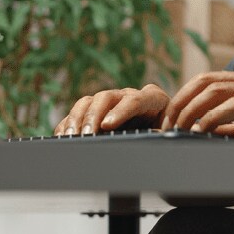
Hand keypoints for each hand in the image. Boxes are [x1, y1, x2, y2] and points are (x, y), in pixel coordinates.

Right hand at [53, 84, 170, 135]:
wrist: (161, 131)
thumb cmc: (168, 131)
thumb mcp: (170, 133)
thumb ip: (163, 134)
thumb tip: (156, 136)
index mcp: (153, 98)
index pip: (135, 100)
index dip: (120, 112)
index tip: (107, 125)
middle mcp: (129, 96)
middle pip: (107, 98)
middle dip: (94, 116)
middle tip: (87, 135)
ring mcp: (110, 102)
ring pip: (89, 102)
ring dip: (77, 119)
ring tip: (72, 136)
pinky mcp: (96, 112)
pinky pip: (77, 114)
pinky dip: (68, 124)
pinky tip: (64, 137)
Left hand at [161, 69, 233, 141]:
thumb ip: (231, 127)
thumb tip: (198, 134)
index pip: (207, 80)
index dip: (183, 96)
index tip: (169, 118)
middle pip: (206, 80)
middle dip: (180, 101)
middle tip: (167, 124)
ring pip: (216, 89)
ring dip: (191, 109)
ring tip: (179, 128)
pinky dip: (213, 117)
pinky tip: (203, 130)